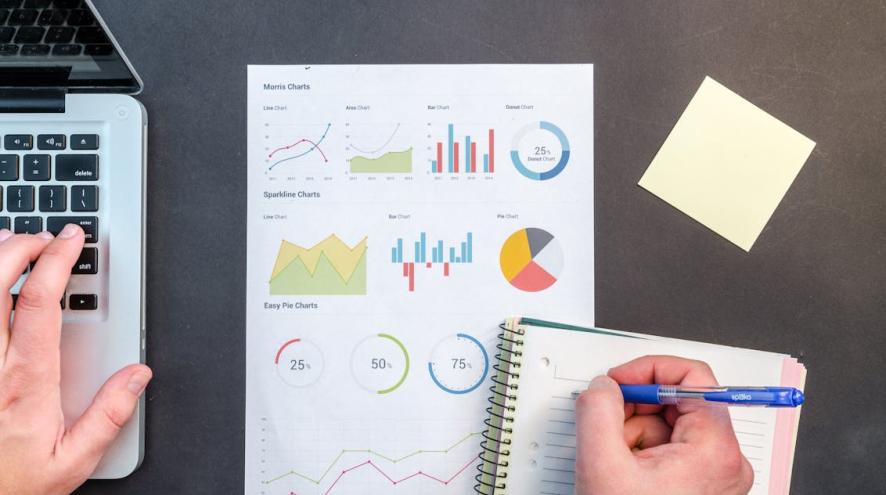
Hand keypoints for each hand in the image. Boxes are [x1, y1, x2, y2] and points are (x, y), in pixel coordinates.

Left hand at [0, 227, 151, 494]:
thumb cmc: (10, 484)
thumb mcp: (71, 462)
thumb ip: (108, 417)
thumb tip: (137, 375)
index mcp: (26, 381)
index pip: (40, 303)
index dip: (57, 260)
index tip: (71, 239)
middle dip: (19, 247)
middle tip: (42, 236)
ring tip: (12, 244)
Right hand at [575, 355, 752, 494]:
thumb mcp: (602, 463)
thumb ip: (598, 409)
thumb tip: (603, 386)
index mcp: (715, 450)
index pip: (694, 377)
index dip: (650, 368)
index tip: (620, 380)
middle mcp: (724, 461)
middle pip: (678, 402)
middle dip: (635, 409)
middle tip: (607, 424)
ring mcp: (713, 476)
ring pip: (668, 426)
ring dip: (633, 434)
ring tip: (615, 462)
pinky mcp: (698, 486)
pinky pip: (668, 450)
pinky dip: (639, 453)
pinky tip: (623, 473)